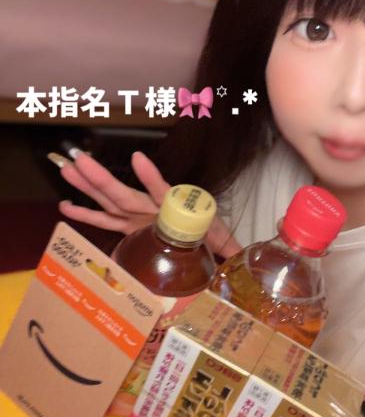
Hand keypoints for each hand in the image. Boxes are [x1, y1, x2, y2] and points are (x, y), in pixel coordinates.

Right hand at [58, 150, 240, 257]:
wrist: (207, 242)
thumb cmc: (213, 238)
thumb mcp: (224, 243)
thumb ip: (230, 249)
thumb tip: (245, 257)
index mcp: (174, 210)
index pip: (162, 192)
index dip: (151, 178)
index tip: (138, 159)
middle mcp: (151, 211)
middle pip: (124, 195)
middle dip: (102, 179)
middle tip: (80, 160)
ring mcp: (138, 218)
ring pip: (110, 201)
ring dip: (89, 187)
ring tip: (70, 168)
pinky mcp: (130, 227)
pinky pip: (106, 220)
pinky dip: (87, 214)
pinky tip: (66, 206)